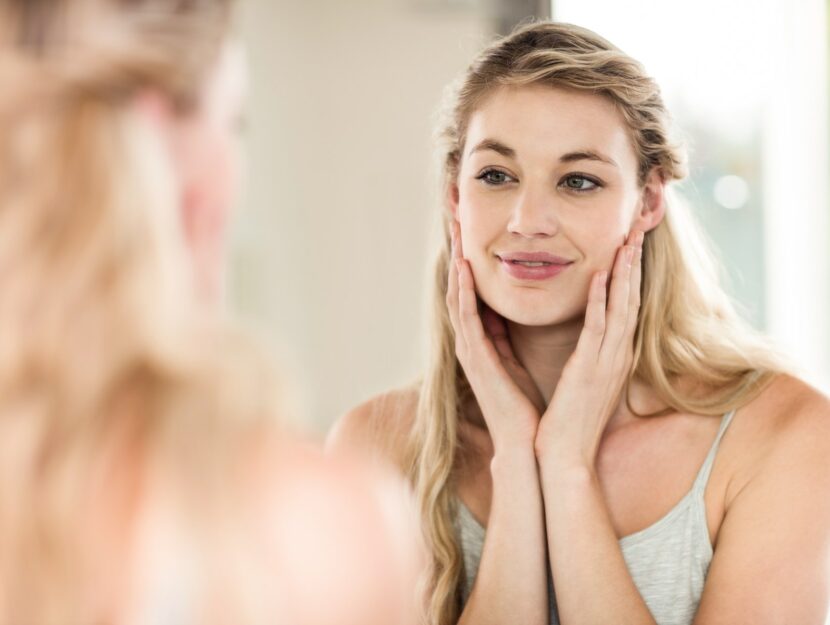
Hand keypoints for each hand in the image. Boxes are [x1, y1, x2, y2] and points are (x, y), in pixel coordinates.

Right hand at [446, 221, 542, 451]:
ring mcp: (469, 351)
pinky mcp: (476, 360)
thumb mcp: (516, 361)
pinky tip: (463, 267)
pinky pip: (467, 318)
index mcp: (483, 342)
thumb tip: (508, 312)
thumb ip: (506, 337)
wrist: (528, 444)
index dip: (468, 262)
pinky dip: (464, 291)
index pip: (471, 294)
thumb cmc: (526, 406)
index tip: (470, 232)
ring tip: (454, 233)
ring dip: (454, 264)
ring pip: (457, 298)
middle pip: (458, 289)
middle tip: (454, 219)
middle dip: (456, 254)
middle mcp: (470, 343)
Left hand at [534, 230, 643, 469]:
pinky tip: (601, 276)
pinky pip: (597, 329)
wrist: (565, 457)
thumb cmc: (569, 420)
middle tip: (640, 227)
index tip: (630, 242)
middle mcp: (617, 354)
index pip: (626, 305)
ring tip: (629, 239)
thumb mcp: (581, 378)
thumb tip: (581, 329)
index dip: (630, 273)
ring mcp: (607, 362)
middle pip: (632, 299)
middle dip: (635, 262)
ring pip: (621, 308)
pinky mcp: (590, 370)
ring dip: (625, 272)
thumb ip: (585, 352)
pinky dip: (601, 301)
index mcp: (613, 355)